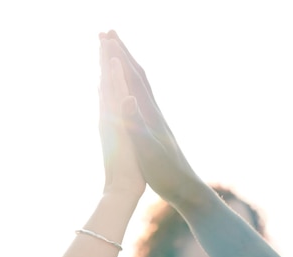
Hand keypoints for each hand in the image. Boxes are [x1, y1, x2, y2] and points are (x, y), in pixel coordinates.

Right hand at [99, 30, 202, 204]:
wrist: (185, 188)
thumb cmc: (165, 172)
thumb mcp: (147, 149)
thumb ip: (136, 123)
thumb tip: (127, 97)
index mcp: (149, 113)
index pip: (133, 76)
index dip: (120, 55)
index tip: (107, 36)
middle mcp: (153, 111)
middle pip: (137, 74)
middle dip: (122, 52)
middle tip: (108, 33)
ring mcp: (155, 119)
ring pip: (140, 85)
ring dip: (127, 67)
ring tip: (117, 54)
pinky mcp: (155, 129)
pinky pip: (140, 100)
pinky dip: (131, 87)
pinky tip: (128, 91)